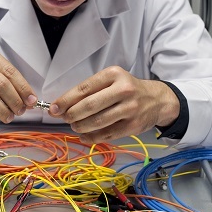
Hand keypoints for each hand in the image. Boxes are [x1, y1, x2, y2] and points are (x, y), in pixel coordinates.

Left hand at [49, 66, 179, 143]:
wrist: (157, 100)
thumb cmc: (128, 89)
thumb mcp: (112, 80)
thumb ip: (90, 90)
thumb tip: (62, 106)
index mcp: (114, 74)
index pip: (84, 88)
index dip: (66, 100)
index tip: (53, 108)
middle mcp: (123, 90)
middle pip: (89, 105)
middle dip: (71, 114)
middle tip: (64, 118)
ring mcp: (130, 109)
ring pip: (97, 121)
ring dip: (80, 126)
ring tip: (75, 126)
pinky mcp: (133, 126)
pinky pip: (107, 134)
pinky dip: (92, 137)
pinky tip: (84, 135)